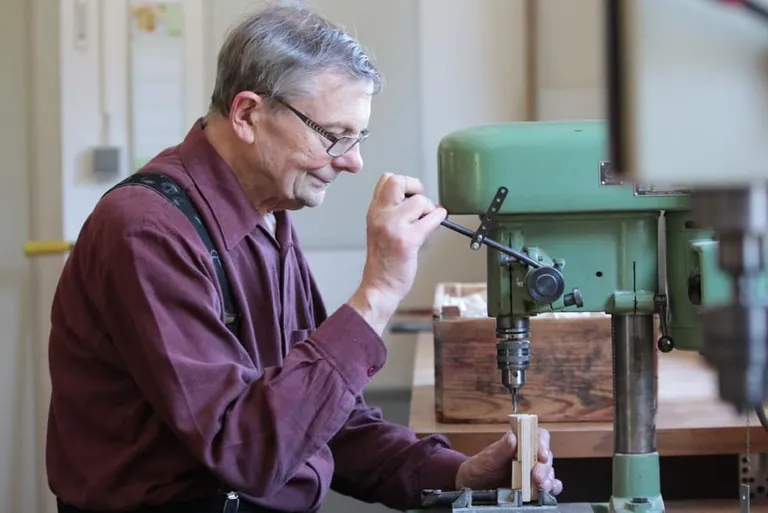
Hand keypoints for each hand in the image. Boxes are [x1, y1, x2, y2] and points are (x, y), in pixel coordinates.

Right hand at [348, 174, 445, 331]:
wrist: (380, 286)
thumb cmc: (383, 261)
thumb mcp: (379, 229)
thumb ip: (391, 212)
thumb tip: (415, 199)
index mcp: (374, 212)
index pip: (387, 179)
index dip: (404, 182)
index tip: (411, 195)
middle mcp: (381, 216)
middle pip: (398, 181)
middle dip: (416, 186)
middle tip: (420, 203)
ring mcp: (393, 227)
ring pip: (420, 201)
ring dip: (429, 210)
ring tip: (425, 223)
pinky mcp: (408, 240)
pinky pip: (431, 219)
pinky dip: (438, 219)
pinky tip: (434, 226)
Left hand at [454, 428, 561, 495]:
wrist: (474, 486)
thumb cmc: (480, 468)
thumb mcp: (486, 459)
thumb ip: (500, 450)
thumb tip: (512, 438)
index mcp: (519, 443)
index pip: (538, 435)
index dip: (543, 442)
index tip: (541, 454)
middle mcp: (529, 455)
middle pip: (546, 456)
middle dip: (544, 467)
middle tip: (536, 477)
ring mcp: (532, 471)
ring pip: (549, 472)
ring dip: (548, 479)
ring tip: (541, 487)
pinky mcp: (534, 486)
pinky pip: (550, 486)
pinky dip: (552, 489)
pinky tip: (547, 492)